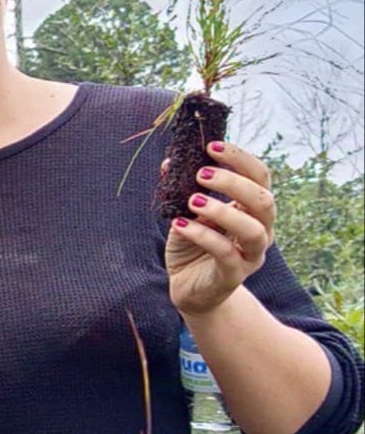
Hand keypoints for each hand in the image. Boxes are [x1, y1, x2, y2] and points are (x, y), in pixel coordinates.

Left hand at [165, 141, 275, 316]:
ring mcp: (250, 255)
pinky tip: (179, 224)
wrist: (189, 288)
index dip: (240, 158)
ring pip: (252, 229)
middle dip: (234, 182)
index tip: (212, 145)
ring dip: (222, 211)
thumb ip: (182, 190)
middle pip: (264, 201)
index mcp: (252, 210)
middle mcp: (260, 230)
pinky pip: (224, 252)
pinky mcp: (233, 275)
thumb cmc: (192, 245)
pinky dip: (202, 235)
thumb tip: (169, 162)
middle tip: (202, 173)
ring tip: (192, 200)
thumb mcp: (185, 213)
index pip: (259, 177)